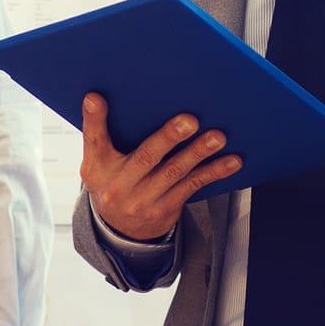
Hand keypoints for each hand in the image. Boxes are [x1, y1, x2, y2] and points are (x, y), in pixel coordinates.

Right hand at [77, 95, 239, 242]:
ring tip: (217, 137)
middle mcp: (119, 185)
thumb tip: (102, 95)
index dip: (94, 119)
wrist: (121, 229)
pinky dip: (213, 172)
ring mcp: (144, 200)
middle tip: (189, 121)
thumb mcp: (98, 161)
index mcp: (97, 167)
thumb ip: (103, 133)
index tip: (95, 98)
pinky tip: (231, 161)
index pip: (93, 139)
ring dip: (198, 153)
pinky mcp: (166, 208)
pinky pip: (192, 186)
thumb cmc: (113, 180)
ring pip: (174, 172)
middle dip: (168, 138)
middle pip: (145, 157)